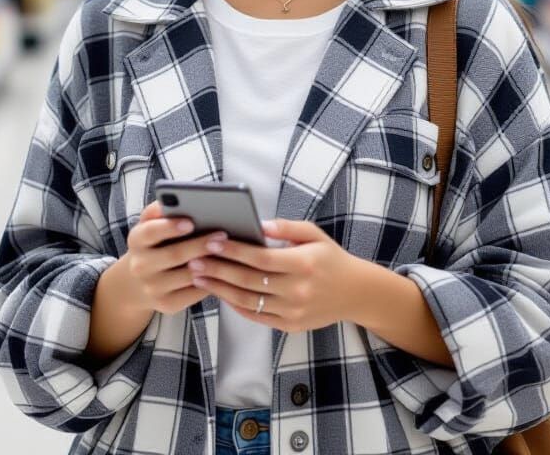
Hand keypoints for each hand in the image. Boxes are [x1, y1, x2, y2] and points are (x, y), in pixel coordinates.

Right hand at [122, 201, 225, 315]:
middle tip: (222, 234)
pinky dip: (211, 281)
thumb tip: (181, 197)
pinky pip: (193, 293)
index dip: (170, 227)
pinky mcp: (166, 305)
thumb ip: (161, 210)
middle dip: (199, 245)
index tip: (190, 221)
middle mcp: (140, 265)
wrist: (136, 282)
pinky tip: (226, 269)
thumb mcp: (151, 224)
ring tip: (229, 251)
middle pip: (173, 255)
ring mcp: (152, 288)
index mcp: (137, 239)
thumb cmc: (154, 243)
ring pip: (187, 275)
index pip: (150, 232)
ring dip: (209, 263)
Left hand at [187, 218, 360, 331]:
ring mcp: (293, 311)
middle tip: (194, 259)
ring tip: (199, 276)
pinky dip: (235, 306)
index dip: (235, 250)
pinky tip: (220, 293)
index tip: (212, 241)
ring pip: (248, 301)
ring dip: (220, 289)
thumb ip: (285, 227)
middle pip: (249, 281)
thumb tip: (256, 224)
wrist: (354, 292)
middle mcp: (298, 290)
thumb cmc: (330, 258)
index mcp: (304, 264)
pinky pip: (256, 317)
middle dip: (218, 269)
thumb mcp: (313, 234)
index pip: (261, 258)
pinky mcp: (290, 326)